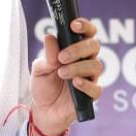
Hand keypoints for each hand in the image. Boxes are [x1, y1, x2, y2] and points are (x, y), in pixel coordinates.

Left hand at [31, 18, 103, 135]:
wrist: (43, 111)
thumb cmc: (44, 86)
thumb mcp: (39, 69)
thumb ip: (47, 55)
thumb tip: (50, 37)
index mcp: (75, 50)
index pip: (87, 33)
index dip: (84, 26)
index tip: (74, 25)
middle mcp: (86, 61)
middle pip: (94, 46)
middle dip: (79, 49)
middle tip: (62, 57)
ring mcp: (90, 78)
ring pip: (96, 65)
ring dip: (78, 67)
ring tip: (62, 73)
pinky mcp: (91, 95)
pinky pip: (96, 88)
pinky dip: (86, 85)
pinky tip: (75, 83)